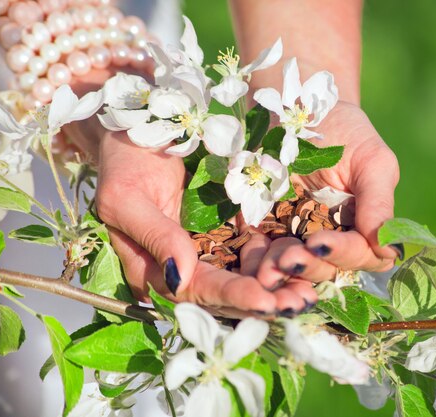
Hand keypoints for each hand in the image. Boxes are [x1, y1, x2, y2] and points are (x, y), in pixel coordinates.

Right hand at [95, 131, 316, 316]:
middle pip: (226, 294)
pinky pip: (258, 249)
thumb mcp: (127, 197)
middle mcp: (186, 266)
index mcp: (155, 268)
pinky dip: (281, 260)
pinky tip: (307, 265)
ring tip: (310, 294)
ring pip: (246, 277)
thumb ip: (154, 237)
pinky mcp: (230, 229)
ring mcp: (211, 249)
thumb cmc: (125, 161)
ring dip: (278, 287)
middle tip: (300, 304)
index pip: (195, 290)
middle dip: (263, 301)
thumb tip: (180, 279)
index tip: (265, 300)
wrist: (141, 126)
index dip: (230, 296)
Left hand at [253, 101, 400, 289]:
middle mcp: (330, 236)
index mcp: (361, 225)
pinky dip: (254, 261)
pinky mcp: (261, 229)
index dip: (344, 253)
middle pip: (325, 269)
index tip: (321, 241)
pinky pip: (258, 255)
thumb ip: (379, 204)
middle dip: (308, 266)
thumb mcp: (371, 160)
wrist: (295, 104)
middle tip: (289, 257)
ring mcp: (294, 235)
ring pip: (292, 269)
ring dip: (280, 271)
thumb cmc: (343, 130)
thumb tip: (387, 248)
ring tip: (266, 267)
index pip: (363, 254)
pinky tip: (248, 258)